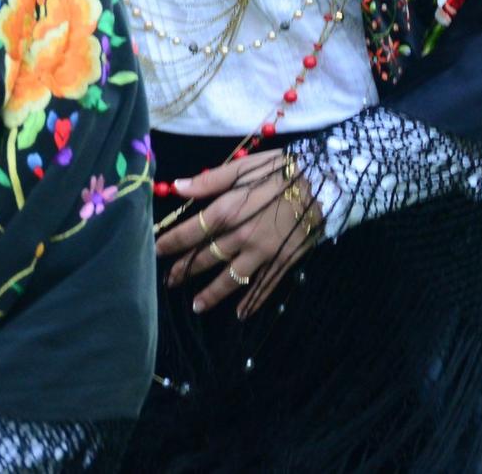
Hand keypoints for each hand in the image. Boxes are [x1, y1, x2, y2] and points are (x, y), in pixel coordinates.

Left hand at [154, 149, 322, 318]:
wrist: (325, 182)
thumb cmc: (280, 170)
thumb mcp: (242, 168)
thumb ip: (208, 181)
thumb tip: (176, 187)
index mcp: (228, 211)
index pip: (191, 232)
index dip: (171, 242)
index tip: (156, 251)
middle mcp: (241, 237)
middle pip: (207, 258)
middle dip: (185, 271)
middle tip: (169, 282)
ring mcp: (263, 253)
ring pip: (231, 279)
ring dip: (212, 294)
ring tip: (195, 306)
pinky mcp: (283, 262)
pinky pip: (264, 287)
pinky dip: (252, 301)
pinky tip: (240, 314)